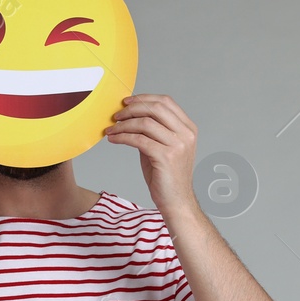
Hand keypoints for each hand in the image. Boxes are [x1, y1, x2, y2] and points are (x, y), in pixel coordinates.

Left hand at [104, 94, 197, 212]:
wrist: (176, 201)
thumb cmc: (167, 177)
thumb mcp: (162, 148)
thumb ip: (152, 131)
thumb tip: (131, 116)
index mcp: (188, 128)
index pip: (166, 102)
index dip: (144, 98)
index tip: (127, 102)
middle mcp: (186, 134)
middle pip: (156, 108)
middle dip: (132, 109)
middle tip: (116, 115)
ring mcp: (178, 145)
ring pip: (145, 123)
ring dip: (124, 124)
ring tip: (111, 129)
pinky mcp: (166, 157)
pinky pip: (139, 140)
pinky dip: (123, 137)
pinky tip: (114, 139)